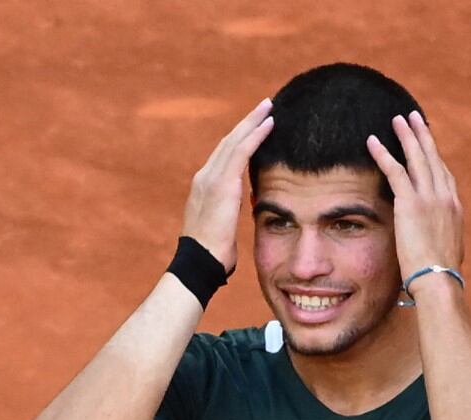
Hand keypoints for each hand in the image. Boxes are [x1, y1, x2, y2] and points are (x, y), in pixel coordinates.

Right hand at [182, 98, 273, 272]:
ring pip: (234, 140)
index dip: (239, 139)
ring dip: (253, 121)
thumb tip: (233, 213)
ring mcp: (211, 178)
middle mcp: (204, 177)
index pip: (223, 157)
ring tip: (268, 107)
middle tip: (263, 106)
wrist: (201, 262)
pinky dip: (255, 135)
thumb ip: (226, 213)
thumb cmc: (212, 254)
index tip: (253, 127)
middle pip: (228, 142)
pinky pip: (241, 151)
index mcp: (203, 187)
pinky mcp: (222, 183)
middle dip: (246, 123)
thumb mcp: (219, 227)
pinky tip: (269, 124)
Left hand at [366, 111, 464, 283]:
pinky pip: (395, 171)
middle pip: (433, 159)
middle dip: (423, 136)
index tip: (428, 145)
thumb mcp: (445, 252)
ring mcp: (430, 198)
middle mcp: (445, 197)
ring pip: (417, 158)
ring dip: (406, 136)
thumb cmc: (439, 275)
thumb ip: (439, 238)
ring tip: (398, 119)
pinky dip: (383, 154)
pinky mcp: (411, 204)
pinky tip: (372, 141)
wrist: (439, 280)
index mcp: (454, 209)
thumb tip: (433, 242)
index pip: (443, 175)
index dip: (434, 157)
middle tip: (415, 118)